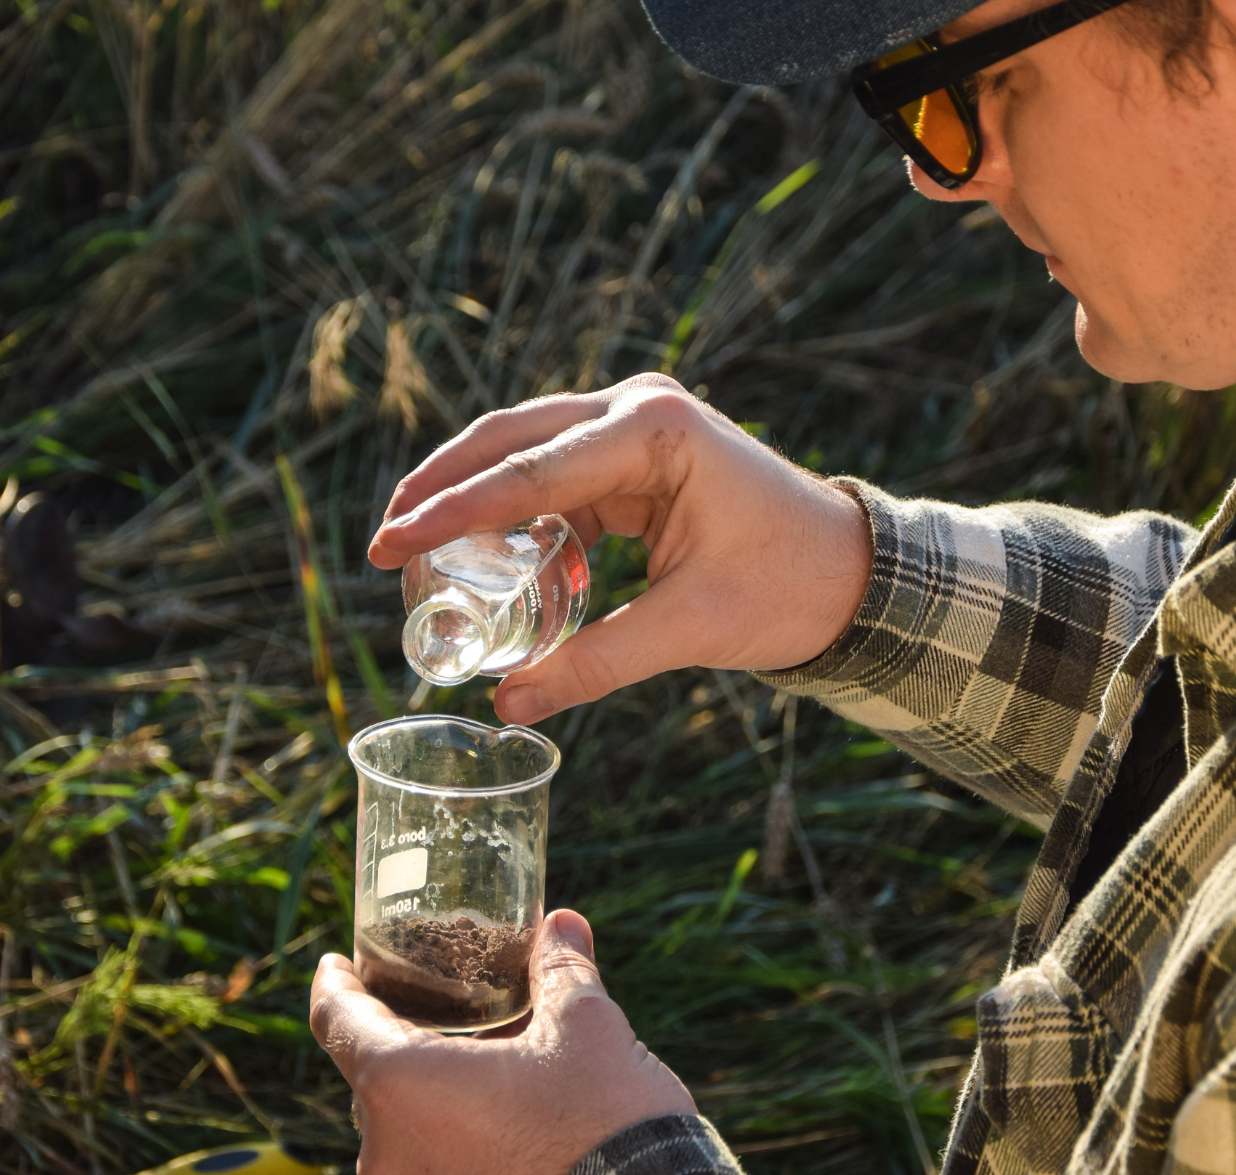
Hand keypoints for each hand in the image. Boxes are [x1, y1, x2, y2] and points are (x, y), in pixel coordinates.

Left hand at [310, 910, 696, 1174]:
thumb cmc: (601, 1122)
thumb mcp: (585, 1025)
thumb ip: (560, 968)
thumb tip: (561, 924)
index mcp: (397, 1083)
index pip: (336, 1018)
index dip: (334, 982)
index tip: (338, 962)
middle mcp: (384, 1148)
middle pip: (370, 1070)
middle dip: (400, 1032)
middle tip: (437, 998)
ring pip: (398, 1122)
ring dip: (427, 1087)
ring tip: (480, 1058)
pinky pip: (426, 1164)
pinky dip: (447, 1133)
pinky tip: (500, 1116)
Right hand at [370, 374, 870, 724]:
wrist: (855, 571)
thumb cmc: (789, 589)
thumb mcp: (691, 630)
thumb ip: (596, 663)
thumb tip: (510, 707)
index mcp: (656, 431)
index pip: (527, 472)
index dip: (448, 511)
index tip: (384, 544)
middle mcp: (640, 406)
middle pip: (510, 437)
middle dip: (441, 489)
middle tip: (380, 543)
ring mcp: (638, 421)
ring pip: (526, 448)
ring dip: (473, 497)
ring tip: (417, 553)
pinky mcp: (639, 450)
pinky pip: (558, 475)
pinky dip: (519, 513)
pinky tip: (494, 562)